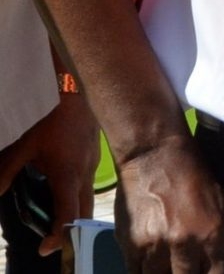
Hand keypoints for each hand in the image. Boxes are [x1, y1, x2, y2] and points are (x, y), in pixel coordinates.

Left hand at [0, 88, 97, 256]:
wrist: (77, 95)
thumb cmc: (51, 120)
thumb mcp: (24, 146)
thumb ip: (7, 171)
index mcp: (66, 175)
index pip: (67, 213)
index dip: (58, 235)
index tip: (45, 248)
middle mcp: (84, 175)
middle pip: (84, 214)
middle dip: (72, 234)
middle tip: (54, 246)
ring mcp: (93, 168)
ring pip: (90, 201)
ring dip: (78, 218)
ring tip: (60, 227)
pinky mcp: (95, 160)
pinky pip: (90, 187)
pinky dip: (80, 199)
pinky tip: (66, 193)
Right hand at [112, 133, 223, 272]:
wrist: (154, 154)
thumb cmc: (192, 175)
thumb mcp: (221, 202)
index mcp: (211, 233)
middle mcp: (183, 244)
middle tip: (188, 270)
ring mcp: (154, 246)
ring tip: (170, 267)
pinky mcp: (130, 245)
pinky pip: (135, 273)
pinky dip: (143, 272)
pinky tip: (151, 266)